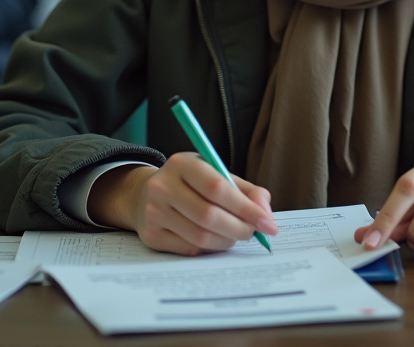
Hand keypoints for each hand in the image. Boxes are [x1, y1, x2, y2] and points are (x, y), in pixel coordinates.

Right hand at [86, 153, 278, 255]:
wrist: (146, 195)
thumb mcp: (216, 175)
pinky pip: (189, 249)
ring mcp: (153, 212)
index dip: (246, 208)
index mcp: (182, 163)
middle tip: (254, 233)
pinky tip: (214, 240)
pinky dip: (209, 248)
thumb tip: (265, 213)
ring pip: (200, 236)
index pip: (218, 188)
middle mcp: (163, 186)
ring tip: (235, 235)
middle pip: (209, 216)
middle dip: (240, 228)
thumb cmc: (191, 185)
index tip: (268, 223)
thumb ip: (246, 191)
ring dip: (226, 241)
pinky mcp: (151, 235)